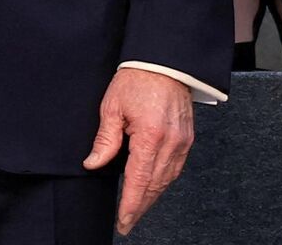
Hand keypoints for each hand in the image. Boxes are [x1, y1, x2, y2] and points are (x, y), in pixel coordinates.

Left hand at [82, 67, 195, 235]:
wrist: (165, 59)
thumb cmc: (139, 77)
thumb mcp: (113, 106)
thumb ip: (105, 139)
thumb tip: (93, 163)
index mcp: (150, 135)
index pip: (139, 181)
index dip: (130, 204)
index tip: (123, 221)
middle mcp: (171, 141)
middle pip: (154, 185)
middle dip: (140, 207)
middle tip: (128, 222)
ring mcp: (182, 140)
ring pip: (167, 179)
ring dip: (152, 196)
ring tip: (138, 208)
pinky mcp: (188, 137)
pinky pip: (176, 167)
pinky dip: (164, 181)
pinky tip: (154, 186)